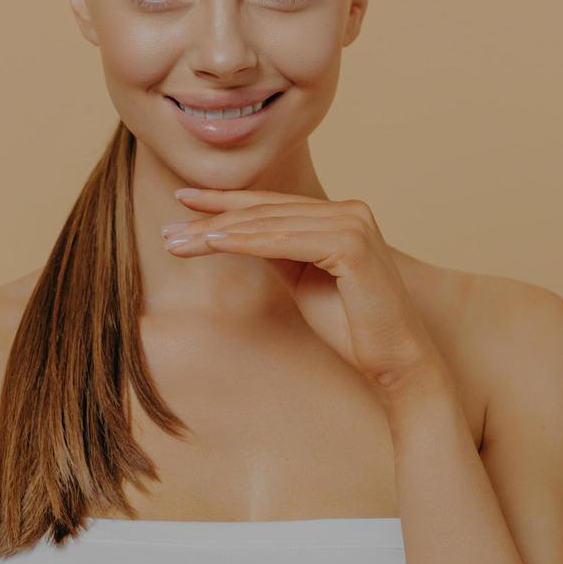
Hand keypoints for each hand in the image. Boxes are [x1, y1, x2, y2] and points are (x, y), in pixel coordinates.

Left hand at [161, 187, 444, 393]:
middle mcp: (350, 210)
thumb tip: (232, 230)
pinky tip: (213, 243)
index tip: (184, 201)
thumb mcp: (302, 279)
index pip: (272, 206)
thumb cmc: (351, 325)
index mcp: (342, 214)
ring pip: (269, 226)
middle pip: (266, 214)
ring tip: (177, 241)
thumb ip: (277, 250)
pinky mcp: (351, 246)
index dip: (225, 202)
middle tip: (168, 230)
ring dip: (218, 232)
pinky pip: (284, 243)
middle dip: (212, 220)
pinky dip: (246, 243)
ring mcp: (353, 224)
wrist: (394, 362)